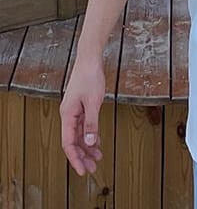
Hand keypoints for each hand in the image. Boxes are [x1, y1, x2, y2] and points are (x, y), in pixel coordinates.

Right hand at [60, 57, 105, 175]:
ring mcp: (74, 111)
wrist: (90, 60)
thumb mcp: (93, 102)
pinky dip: (90, 135)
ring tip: (97, 157)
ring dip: (87, 147)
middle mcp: (68, 115)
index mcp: (67, 115)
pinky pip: (83, 126)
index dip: (75, 158)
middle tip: (92, 168)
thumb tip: (89, 142)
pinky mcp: (81, 107)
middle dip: (82, 156)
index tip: (83, 170)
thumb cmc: (90, 77)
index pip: (68, 143)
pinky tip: (97, 142)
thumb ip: (91, 123)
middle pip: (73, 141)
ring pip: (79, 135)